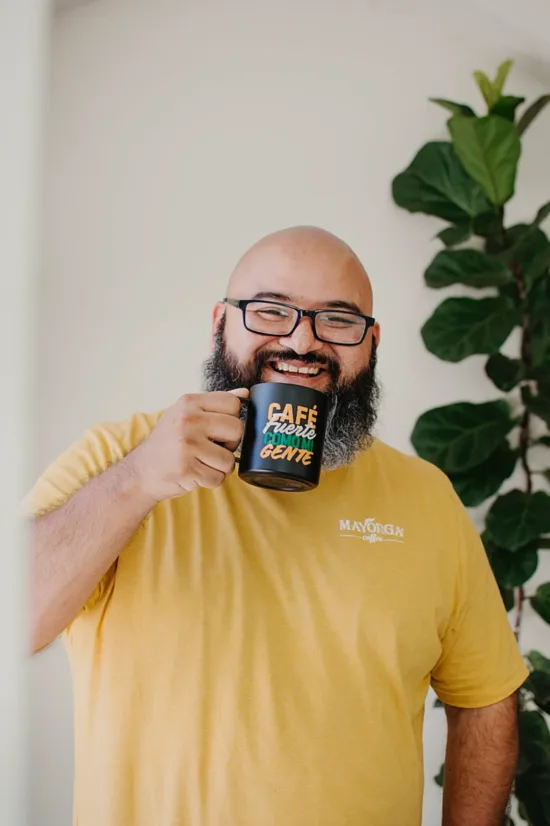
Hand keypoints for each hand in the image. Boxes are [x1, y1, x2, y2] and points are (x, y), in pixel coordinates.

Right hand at [130, 389, 248, 501]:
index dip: (232, 419)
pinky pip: (218, 478)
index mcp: (189, 402)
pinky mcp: (187, 469)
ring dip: (219, 466)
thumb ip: (215, 404)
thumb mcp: (185, 414)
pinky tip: (195, 473)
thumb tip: (245, 393)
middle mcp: (188, 420)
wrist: (141, 471)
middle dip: (230, 444)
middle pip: (237, 429)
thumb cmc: (167, 443)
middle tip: (212, 448)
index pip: (233, 403)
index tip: (218, 429)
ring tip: (201, 462)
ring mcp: (187, 445)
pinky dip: (210, 480)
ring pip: (230, 459)